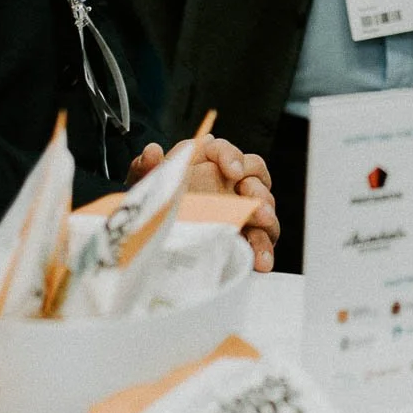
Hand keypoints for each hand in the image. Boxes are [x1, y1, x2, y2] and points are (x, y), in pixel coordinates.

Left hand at [127, 136, 280, 272]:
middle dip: (256, 184)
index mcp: (206, 163)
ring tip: (262, 223)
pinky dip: (264, 249)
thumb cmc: (155, 204)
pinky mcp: (247, 236)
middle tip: (249, 197)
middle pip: (255, 173)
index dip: (231, 157)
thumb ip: (147, 167)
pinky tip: (261, 261)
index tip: (232, 171)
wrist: (154, 240)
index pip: (224, 151)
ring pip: (264, 205)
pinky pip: (263, 239)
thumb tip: (152, 151)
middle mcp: (229, 182)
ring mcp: (241, 209)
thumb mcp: (146, 186)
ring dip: (266, 214)